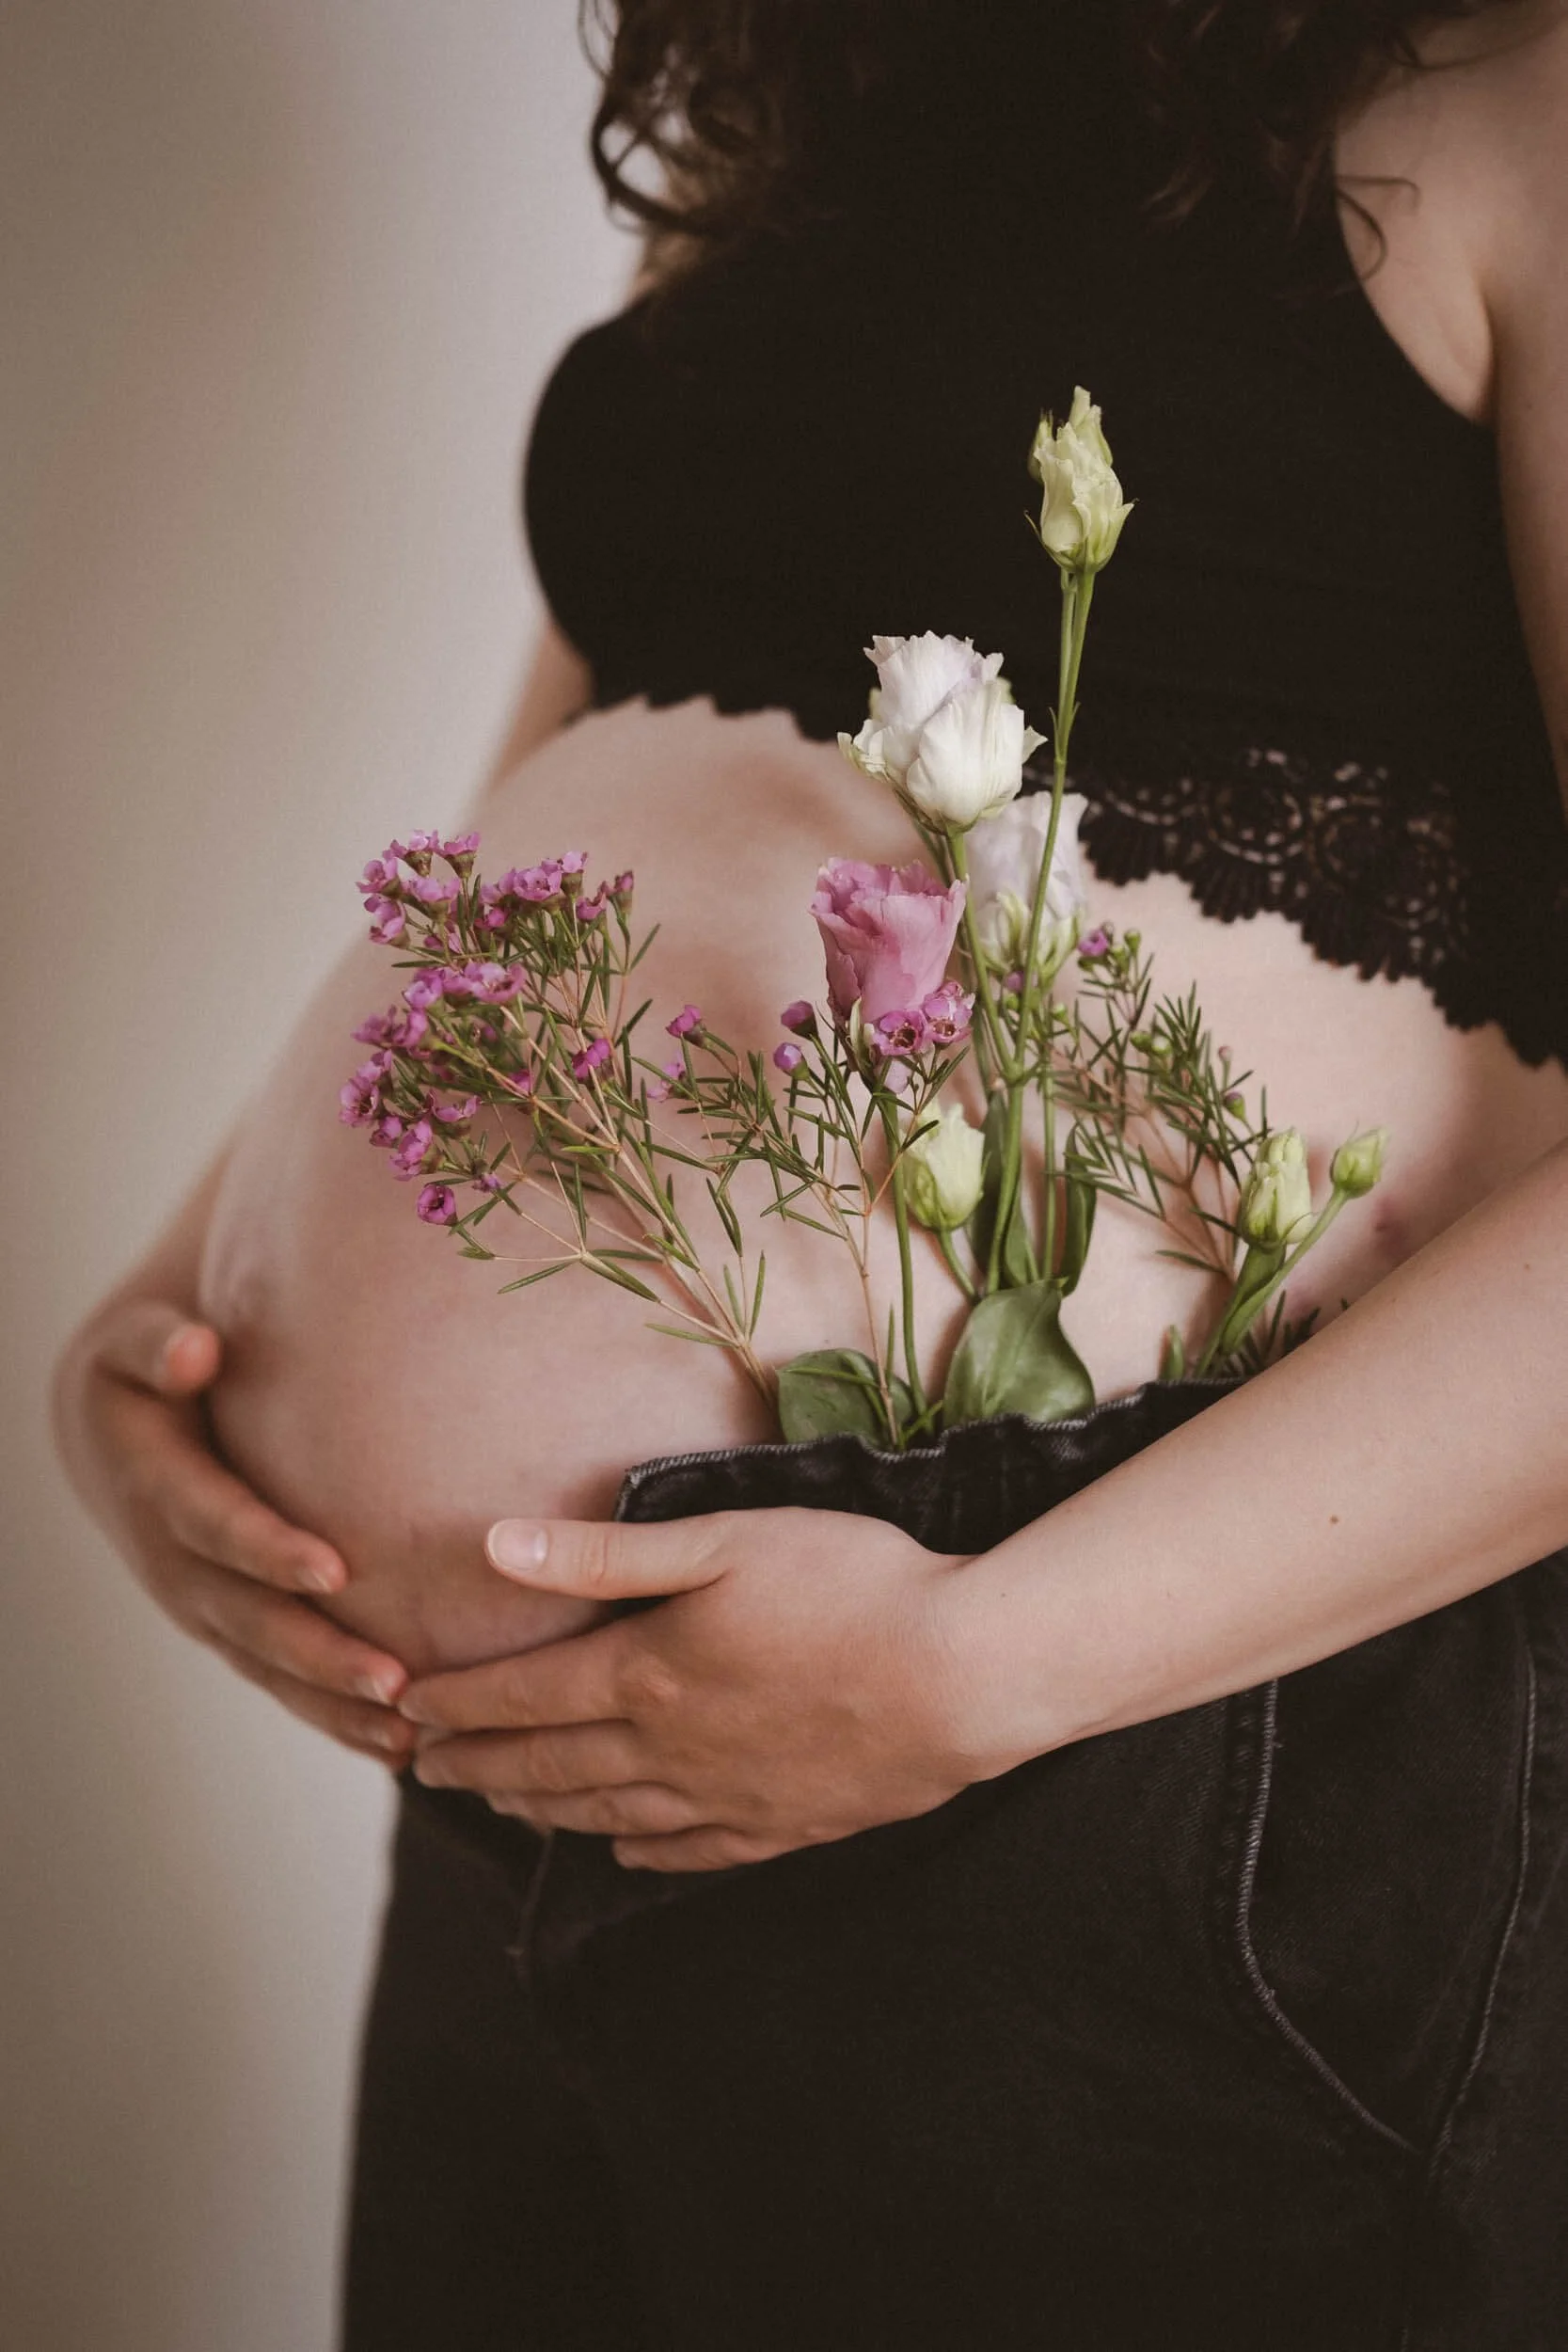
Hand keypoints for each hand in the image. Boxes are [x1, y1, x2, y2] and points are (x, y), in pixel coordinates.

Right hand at [54, 1298, 415, 1766]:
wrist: (114, 1433)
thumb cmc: (146, 1370)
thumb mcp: (136, 1343)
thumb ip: (159, 1344)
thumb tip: (194, 1349)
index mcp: (155, 1486)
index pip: (213, 1523)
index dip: (266, 1548)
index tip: (334, 1568)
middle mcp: (176, 1562)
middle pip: (248, 1617)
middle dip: (318, 1654)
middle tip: (394, 1681)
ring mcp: (201, 1604)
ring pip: (266, 1665)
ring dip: (332, 1702)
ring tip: (406, 1732)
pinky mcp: (228, 1626)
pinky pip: (279, 1678)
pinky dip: (331, 1715)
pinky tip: (395, 1746)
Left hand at [400, 1508, 982, 1870]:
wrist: (965, 1674)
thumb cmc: (850, 1584)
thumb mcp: (722, 1542)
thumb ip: (605, 1555)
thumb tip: (496, 1550)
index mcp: (647, 1674)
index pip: (524, 1696)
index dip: (460, 1704)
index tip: (409, 1710)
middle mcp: (670, 1750)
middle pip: (550, 1766)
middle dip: (480, 1764)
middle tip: (423, 1769)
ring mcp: (728, 1798)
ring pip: (608, 1815)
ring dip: (540, 1811)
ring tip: (499, 1806)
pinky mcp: (786, 1824)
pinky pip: (690, 1853)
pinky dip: (641, 1853)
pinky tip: (624, 1852)